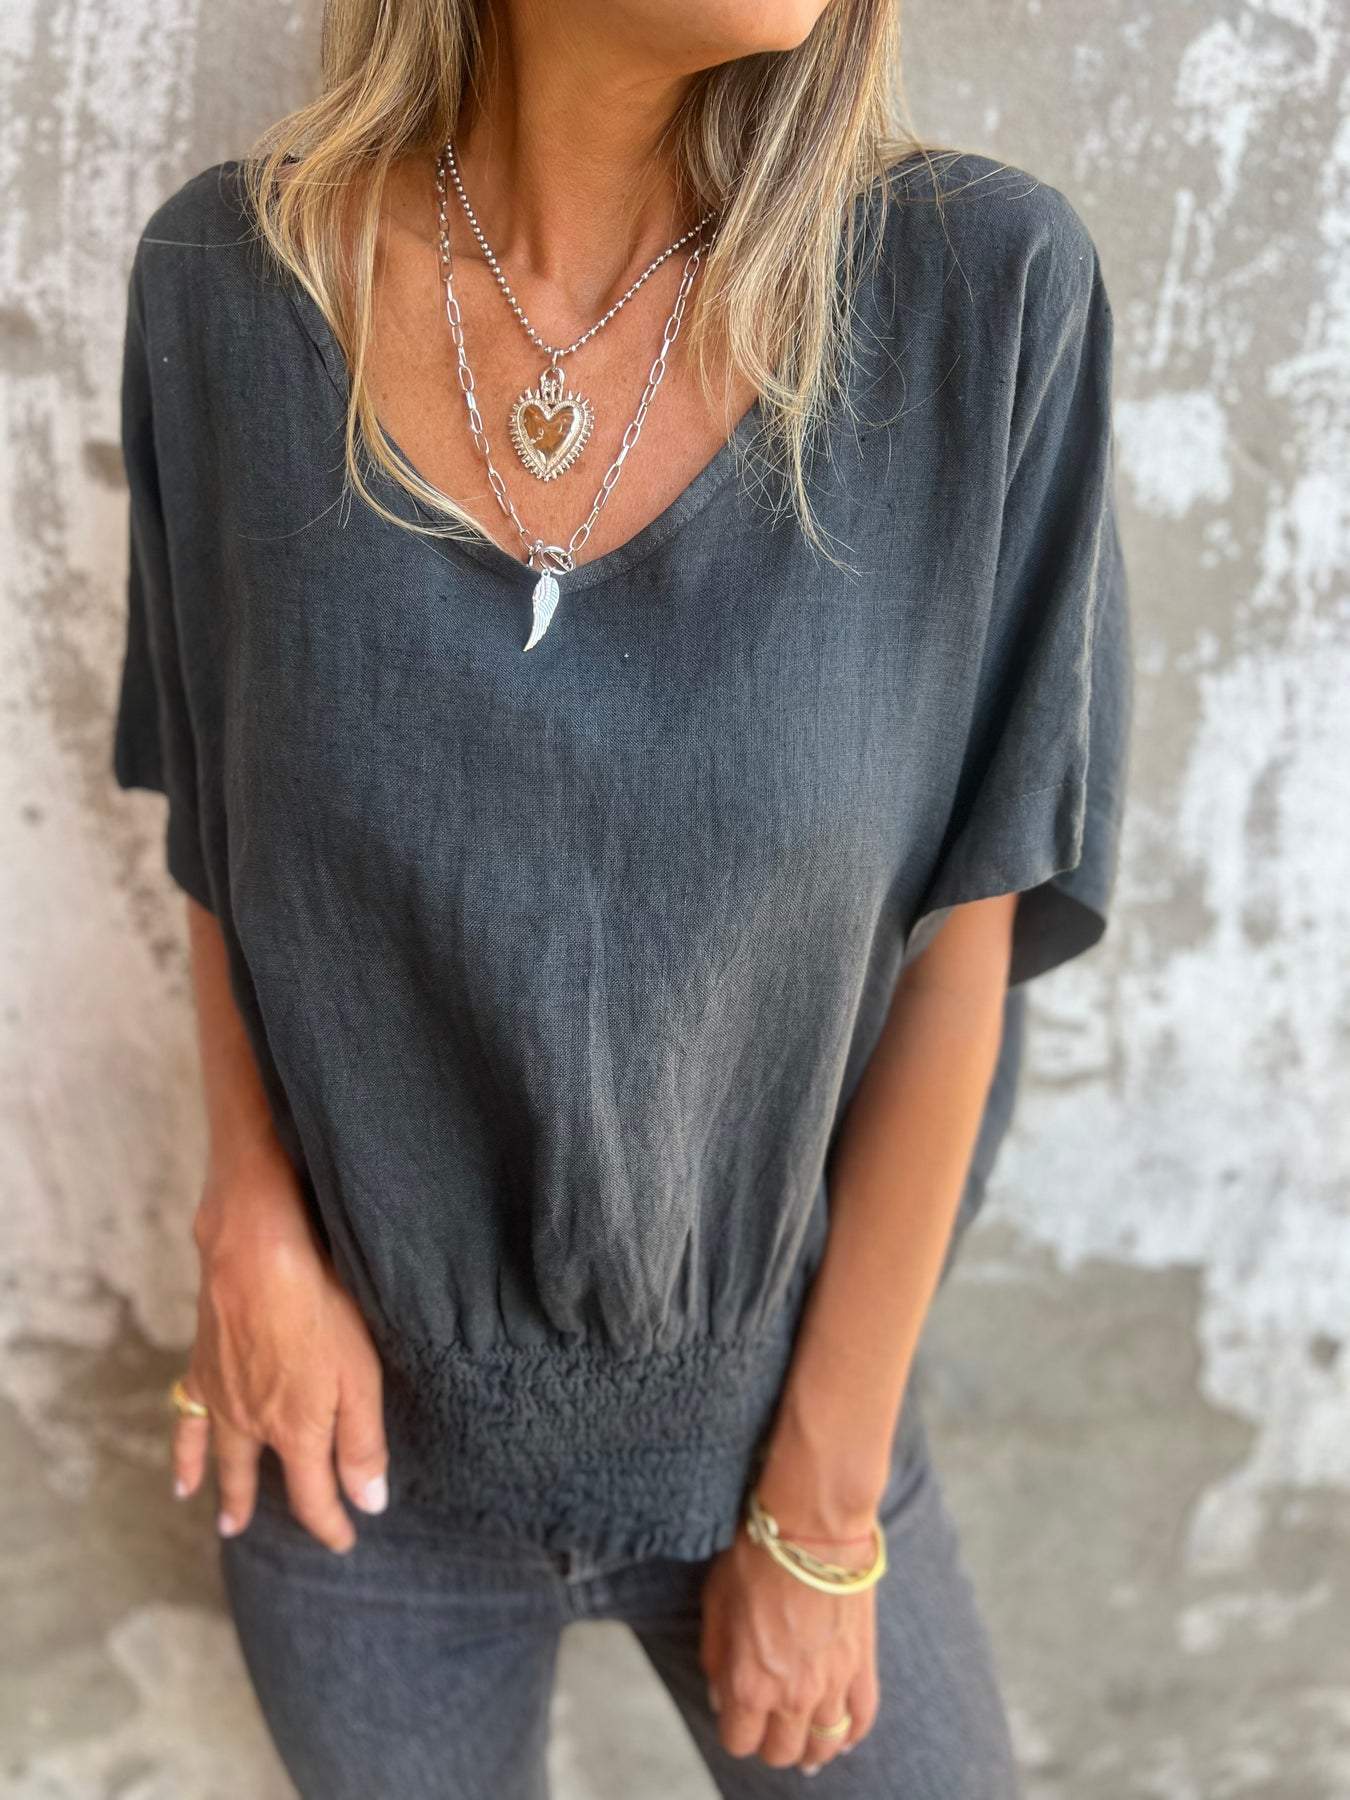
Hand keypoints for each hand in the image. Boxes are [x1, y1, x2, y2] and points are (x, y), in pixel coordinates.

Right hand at [172, 1145, 389, 1552]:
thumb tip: (369, 1504)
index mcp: (298, 1431)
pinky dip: (186, 1454)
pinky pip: (190, 1422)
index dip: (331, 1523)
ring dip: (226, 1491)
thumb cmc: (319, 1309)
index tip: (345, 1540)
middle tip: (274, 1537)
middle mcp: (255, 1424)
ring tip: (227, 1523)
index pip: (314, 1497)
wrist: (256, 1257)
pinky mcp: (203, 1368)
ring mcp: (223, 1398)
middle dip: (272, 1509)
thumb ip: (362, 1443)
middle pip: (262, 1479)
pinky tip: (182, 1476)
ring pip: (224, 1457)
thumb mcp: (360, 1377)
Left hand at [699, 1517, 878, 1774]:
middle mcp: (793, 1696)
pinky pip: (862, 1719)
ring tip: (804, 1737)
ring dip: (812, 1746)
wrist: (813, 1527)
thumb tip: (721, 1697)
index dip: (736, 1731)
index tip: (737, 1716)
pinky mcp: (862, 1665)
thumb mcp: (716, 1604)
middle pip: (783, 1752)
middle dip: (771, 1743)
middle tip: (769, 1724)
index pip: (740, 1742)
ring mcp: (833, 1685)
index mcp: (749, 1684)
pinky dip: (851, 1733)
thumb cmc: (758, 1558)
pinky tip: (841, 1733)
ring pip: (824, 1745)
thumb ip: (716, 1658)